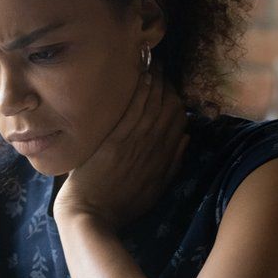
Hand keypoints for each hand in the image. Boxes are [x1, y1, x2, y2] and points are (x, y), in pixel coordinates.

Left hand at [53, 63, 189, 229]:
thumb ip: (172, 163)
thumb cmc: (120, 204)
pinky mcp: (113, 143)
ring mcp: (133, 145)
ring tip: (153, 63)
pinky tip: (142, 77)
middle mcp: (151, 149)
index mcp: (163, 160)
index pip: (179, 123)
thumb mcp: (155, 188)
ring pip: (151, 108)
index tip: (173, 86)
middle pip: (167, 110)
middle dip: (167, 86)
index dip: (178, 102)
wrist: (91, 214)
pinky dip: (138, 94)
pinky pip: (131, 113)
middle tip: (163, 67)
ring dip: (155, 83)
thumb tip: (186, 137)